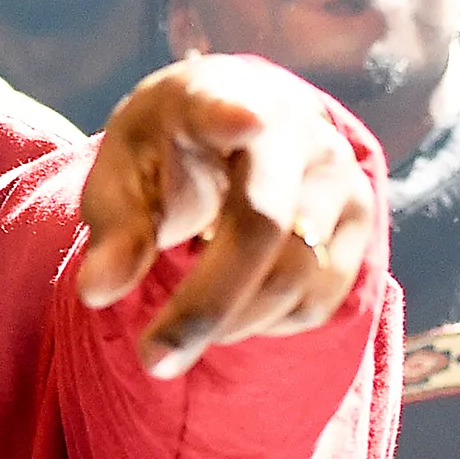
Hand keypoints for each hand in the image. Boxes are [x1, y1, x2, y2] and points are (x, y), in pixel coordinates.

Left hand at [77, 54, 376, 377]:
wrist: (239, 123)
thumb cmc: (166, 156)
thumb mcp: (122, 177)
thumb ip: (114, 228)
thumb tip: (97, 292)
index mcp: (214, 98)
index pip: (223, 105)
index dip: (230, 114)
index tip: (241, 119)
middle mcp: (291, 129)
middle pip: (259, 226)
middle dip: (204, 306)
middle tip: (153, 359)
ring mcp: (337, 172)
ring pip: (296, 272)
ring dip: (234, 322)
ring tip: (186, 329)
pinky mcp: (362, 216)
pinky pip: (322, 296)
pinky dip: (273, 323)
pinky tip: (237, 310)